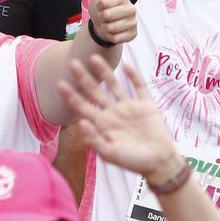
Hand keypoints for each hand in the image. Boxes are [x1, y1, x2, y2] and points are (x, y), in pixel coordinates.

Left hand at [58, 57, 180, 182]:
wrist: (159, 162)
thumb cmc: (133, 162)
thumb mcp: (110, 154)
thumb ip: (94, 139)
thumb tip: (81, 122)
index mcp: (103, 125)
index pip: (83, 107)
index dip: (71, 96)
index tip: (60, 83)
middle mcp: (113, 113)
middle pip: (95, 91)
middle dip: (83, 78)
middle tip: (72, 62)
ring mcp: (129, 108)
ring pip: (114, 85)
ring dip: (104, 72)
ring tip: (94, 58)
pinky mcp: (146, 106)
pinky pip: (139, 87)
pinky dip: (134, 76)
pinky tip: (127, 65)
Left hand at [88, 0, 136, 46]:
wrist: (102, 25)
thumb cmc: (101, 6)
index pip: (105, 2)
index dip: (98, 5)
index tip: (101, 4)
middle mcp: (132, 8)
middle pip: (108, 15)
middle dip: (101, 18)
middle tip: (103, 16)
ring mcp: (134, 22)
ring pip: (113, 28)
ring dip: (105, 28)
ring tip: (107, 24)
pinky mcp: (133, 34)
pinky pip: (119, 38)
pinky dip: (112, 37)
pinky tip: (113, 32)